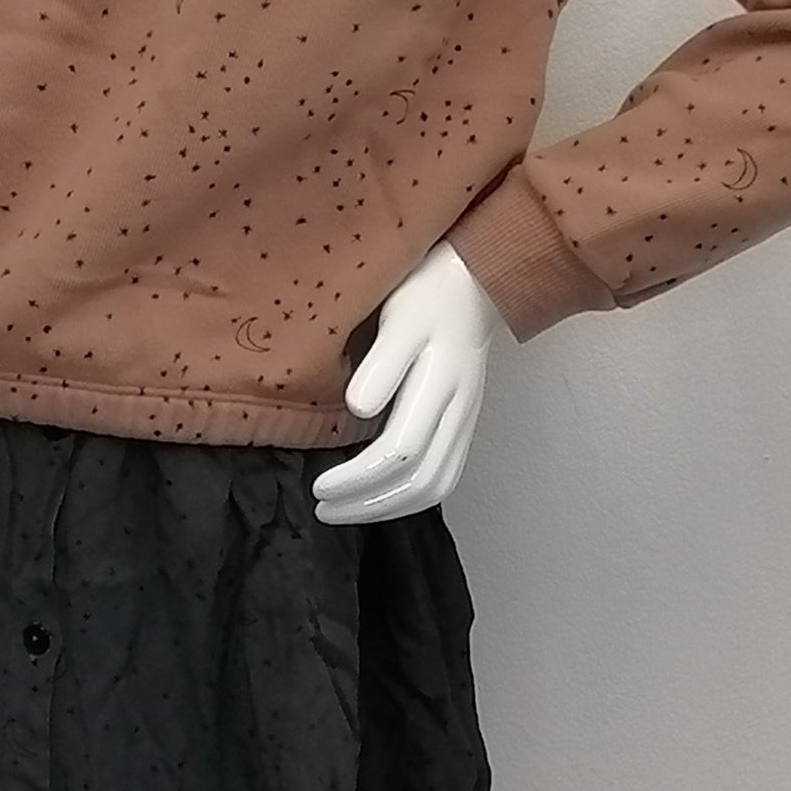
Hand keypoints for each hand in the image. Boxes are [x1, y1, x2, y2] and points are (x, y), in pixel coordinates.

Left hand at [310, 240, 504, 524]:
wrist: (471, 280)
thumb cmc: (426, 293)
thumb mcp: (400, 316)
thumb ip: (383, 363)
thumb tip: (359, 408)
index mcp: (440, 386)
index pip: (400, 453)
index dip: (356, 478)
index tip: (318, 484)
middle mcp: (459, 412)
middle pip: (419, 483)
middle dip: (368, 505)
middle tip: (323, 509)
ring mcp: (465, 422)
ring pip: (435, 487)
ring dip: (388, 508)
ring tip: (346, 510)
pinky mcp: (463, 425)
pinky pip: (443, 477)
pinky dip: (409, 497)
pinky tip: (379, 496)